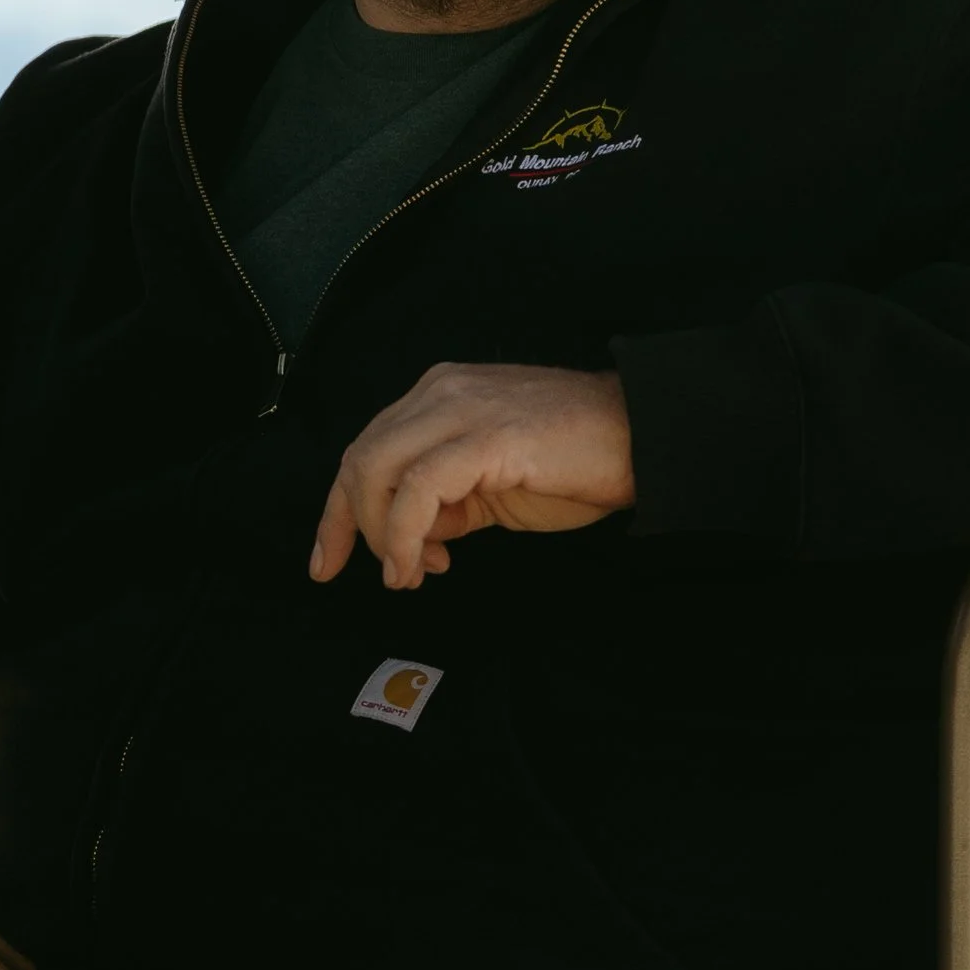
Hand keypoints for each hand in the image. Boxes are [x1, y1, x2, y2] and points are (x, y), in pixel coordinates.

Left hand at [311, 361, 634, 590]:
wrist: (642, 440)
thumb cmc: (576, 462)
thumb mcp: (492, 485)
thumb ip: (447, 503)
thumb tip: (414, 538)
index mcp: (439, 396)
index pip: (365, 450)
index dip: (336, 513)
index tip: (327, 563)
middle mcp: (440, 391)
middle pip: (359, 460)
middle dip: (350, 528)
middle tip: (386, 578)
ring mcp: (461, 409)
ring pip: (377, 470)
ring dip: (382, 535)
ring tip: (410, 574)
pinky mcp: (485, 437)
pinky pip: (418, 488)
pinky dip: (406, 534)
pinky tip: (420, 564)